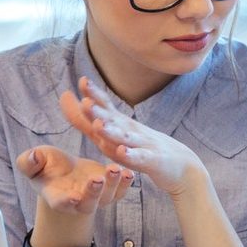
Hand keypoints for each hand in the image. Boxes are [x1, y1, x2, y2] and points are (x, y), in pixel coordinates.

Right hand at [15, 126, 133, 220]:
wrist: (65, 172)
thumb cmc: (46, 166)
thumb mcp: (34, 161)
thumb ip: (28, 162)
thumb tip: (31, 157)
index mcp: (56, 197)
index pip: (60, 203)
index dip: (65, 202)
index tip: (72, 197)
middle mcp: (78, 202)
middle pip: (88, 204)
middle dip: (93, 193)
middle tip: (97, 179)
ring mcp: (96, 198)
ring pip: (106, 198)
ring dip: (113, 185)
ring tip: (115, 169)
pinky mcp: (110, 190)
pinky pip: (120, 191)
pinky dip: (125, 184)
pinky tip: (129, 171)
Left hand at [63, 79, 204, 196]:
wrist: (182, 166)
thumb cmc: (142, 147)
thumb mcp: (113, 133)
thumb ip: (86, 121)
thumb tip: (64, 98)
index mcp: (122, 124)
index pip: (107, 107)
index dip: (95, 95)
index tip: (83, 80)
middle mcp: (132, 130)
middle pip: (114, 120)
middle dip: (99, 112)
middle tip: (86, 102)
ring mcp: (144, 144)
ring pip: (126, 138)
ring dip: (112, 132)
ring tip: (99, 125)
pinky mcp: (153, 161)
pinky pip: (141, 158)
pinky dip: (131, 155)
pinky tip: (122, 152)